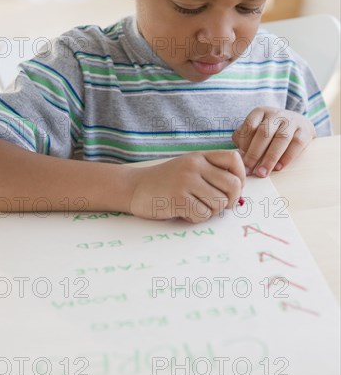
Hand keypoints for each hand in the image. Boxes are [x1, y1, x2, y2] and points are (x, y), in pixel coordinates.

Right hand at [129, 150, 244, 222]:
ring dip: (210, 211)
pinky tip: (184, 212)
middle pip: (233, 186)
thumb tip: (240, 192)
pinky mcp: (178, 199)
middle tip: (218, 205)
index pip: (234, 159)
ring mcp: (186, 181)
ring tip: (194, 206)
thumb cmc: (166, 182)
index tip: (233, 189)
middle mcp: (195, 166)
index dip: (241, 176)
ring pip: (219, 203)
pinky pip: (203, 215)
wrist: (134, 187)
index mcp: (200, 156)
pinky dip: (196, 218)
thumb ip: (212, 173)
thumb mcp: (189, 168)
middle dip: (230, 201)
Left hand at [232, 107, 315, 176]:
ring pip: (280, 138)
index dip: (244, 145)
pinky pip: (296, 143)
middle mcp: (276, 114)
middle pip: (263, 132)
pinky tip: (278, 168)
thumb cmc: (271, 132)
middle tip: (249, 171)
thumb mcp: (256, 131)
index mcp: (260, 112)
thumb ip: (245, 141)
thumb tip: (239, 157)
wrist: (300, 124)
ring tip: (263, 173)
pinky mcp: (305, 130)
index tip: (240, 162)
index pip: (249, 127)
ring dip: (270, 157)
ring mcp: (292, 121)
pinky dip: (287, 157)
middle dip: (254, 153)